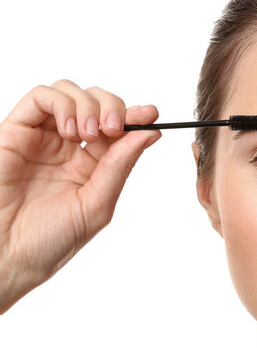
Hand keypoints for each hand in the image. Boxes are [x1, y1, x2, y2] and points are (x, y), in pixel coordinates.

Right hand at [0, 79, 160, 312]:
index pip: (119, 129)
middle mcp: (69, 147)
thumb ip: (121, 166)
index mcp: (92, 166)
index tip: (152, 114)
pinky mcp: (16, 130)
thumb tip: (150, 133)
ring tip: (86, 134)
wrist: (6, 255)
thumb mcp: (97, 204)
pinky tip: (68, 131)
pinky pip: (41, 96)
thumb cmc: (49, 241)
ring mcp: (44, 137)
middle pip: (98, 103)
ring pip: (71, 92)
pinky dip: (61, 103)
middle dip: (113, 107)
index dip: (136, 116)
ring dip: (88, 104)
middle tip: (112, 129)